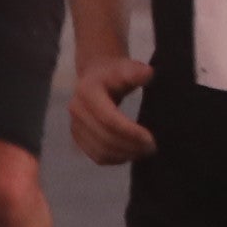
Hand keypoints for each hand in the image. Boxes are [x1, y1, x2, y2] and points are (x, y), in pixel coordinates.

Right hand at [69, 48, 155, 164]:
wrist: (96, 76)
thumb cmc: (115, 72)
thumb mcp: (127, 67)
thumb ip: (136, 72)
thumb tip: (147, 73)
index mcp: (87, 92)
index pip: (109, 119)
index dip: (130, 132)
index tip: (151, 139)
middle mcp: (76, 110)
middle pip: (104, 138)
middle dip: (129, 146)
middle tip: (152, 148)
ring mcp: (74, 125)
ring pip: (99, 151)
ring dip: (123, 155)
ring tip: (143, 152)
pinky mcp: (77, 137)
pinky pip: (95, 155)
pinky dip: (114, 159)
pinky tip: (130, 154)